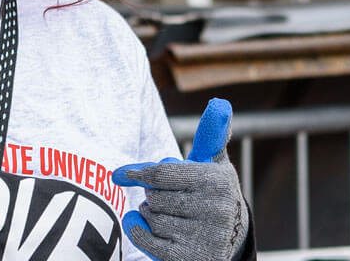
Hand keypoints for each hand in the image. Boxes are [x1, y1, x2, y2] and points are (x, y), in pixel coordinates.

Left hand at [114, 99, 248, 260]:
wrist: (231, 239)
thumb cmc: (212, 192)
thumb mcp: (215, 164)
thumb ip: (211, 135)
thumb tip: (219, 104)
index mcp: (218, 181)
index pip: (162, 174)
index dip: (137, 173)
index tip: (118, 175)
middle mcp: (214, 210)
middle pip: (153, 197)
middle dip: (153, 196)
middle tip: (167, 198)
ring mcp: (203, 237)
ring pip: (150, 218)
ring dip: (150, 214)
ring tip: (169, 214)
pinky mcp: (189, 258)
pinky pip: (146, 240)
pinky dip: (139, 230)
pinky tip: (146, 225)